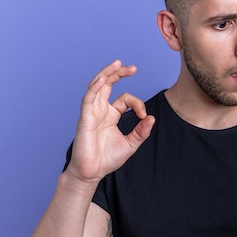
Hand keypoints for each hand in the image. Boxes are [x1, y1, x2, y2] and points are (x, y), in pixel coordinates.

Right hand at [64, 60, 154, 183]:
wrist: (92, 173)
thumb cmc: (107, 159)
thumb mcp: (131, 144)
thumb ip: (141, 131)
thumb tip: (152, 118)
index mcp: (110, 115)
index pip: (125, 99)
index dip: (138, 103)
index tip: (144, 116)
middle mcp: (100, 110)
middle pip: (108, 84)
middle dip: (119, 73)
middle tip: (132, 67)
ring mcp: (91, 112)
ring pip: (97, 86)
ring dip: (107, 73)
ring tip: (117, 64)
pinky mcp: (85, 118)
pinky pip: (89, 98)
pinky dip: (96, 87)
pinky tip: (104, 78)